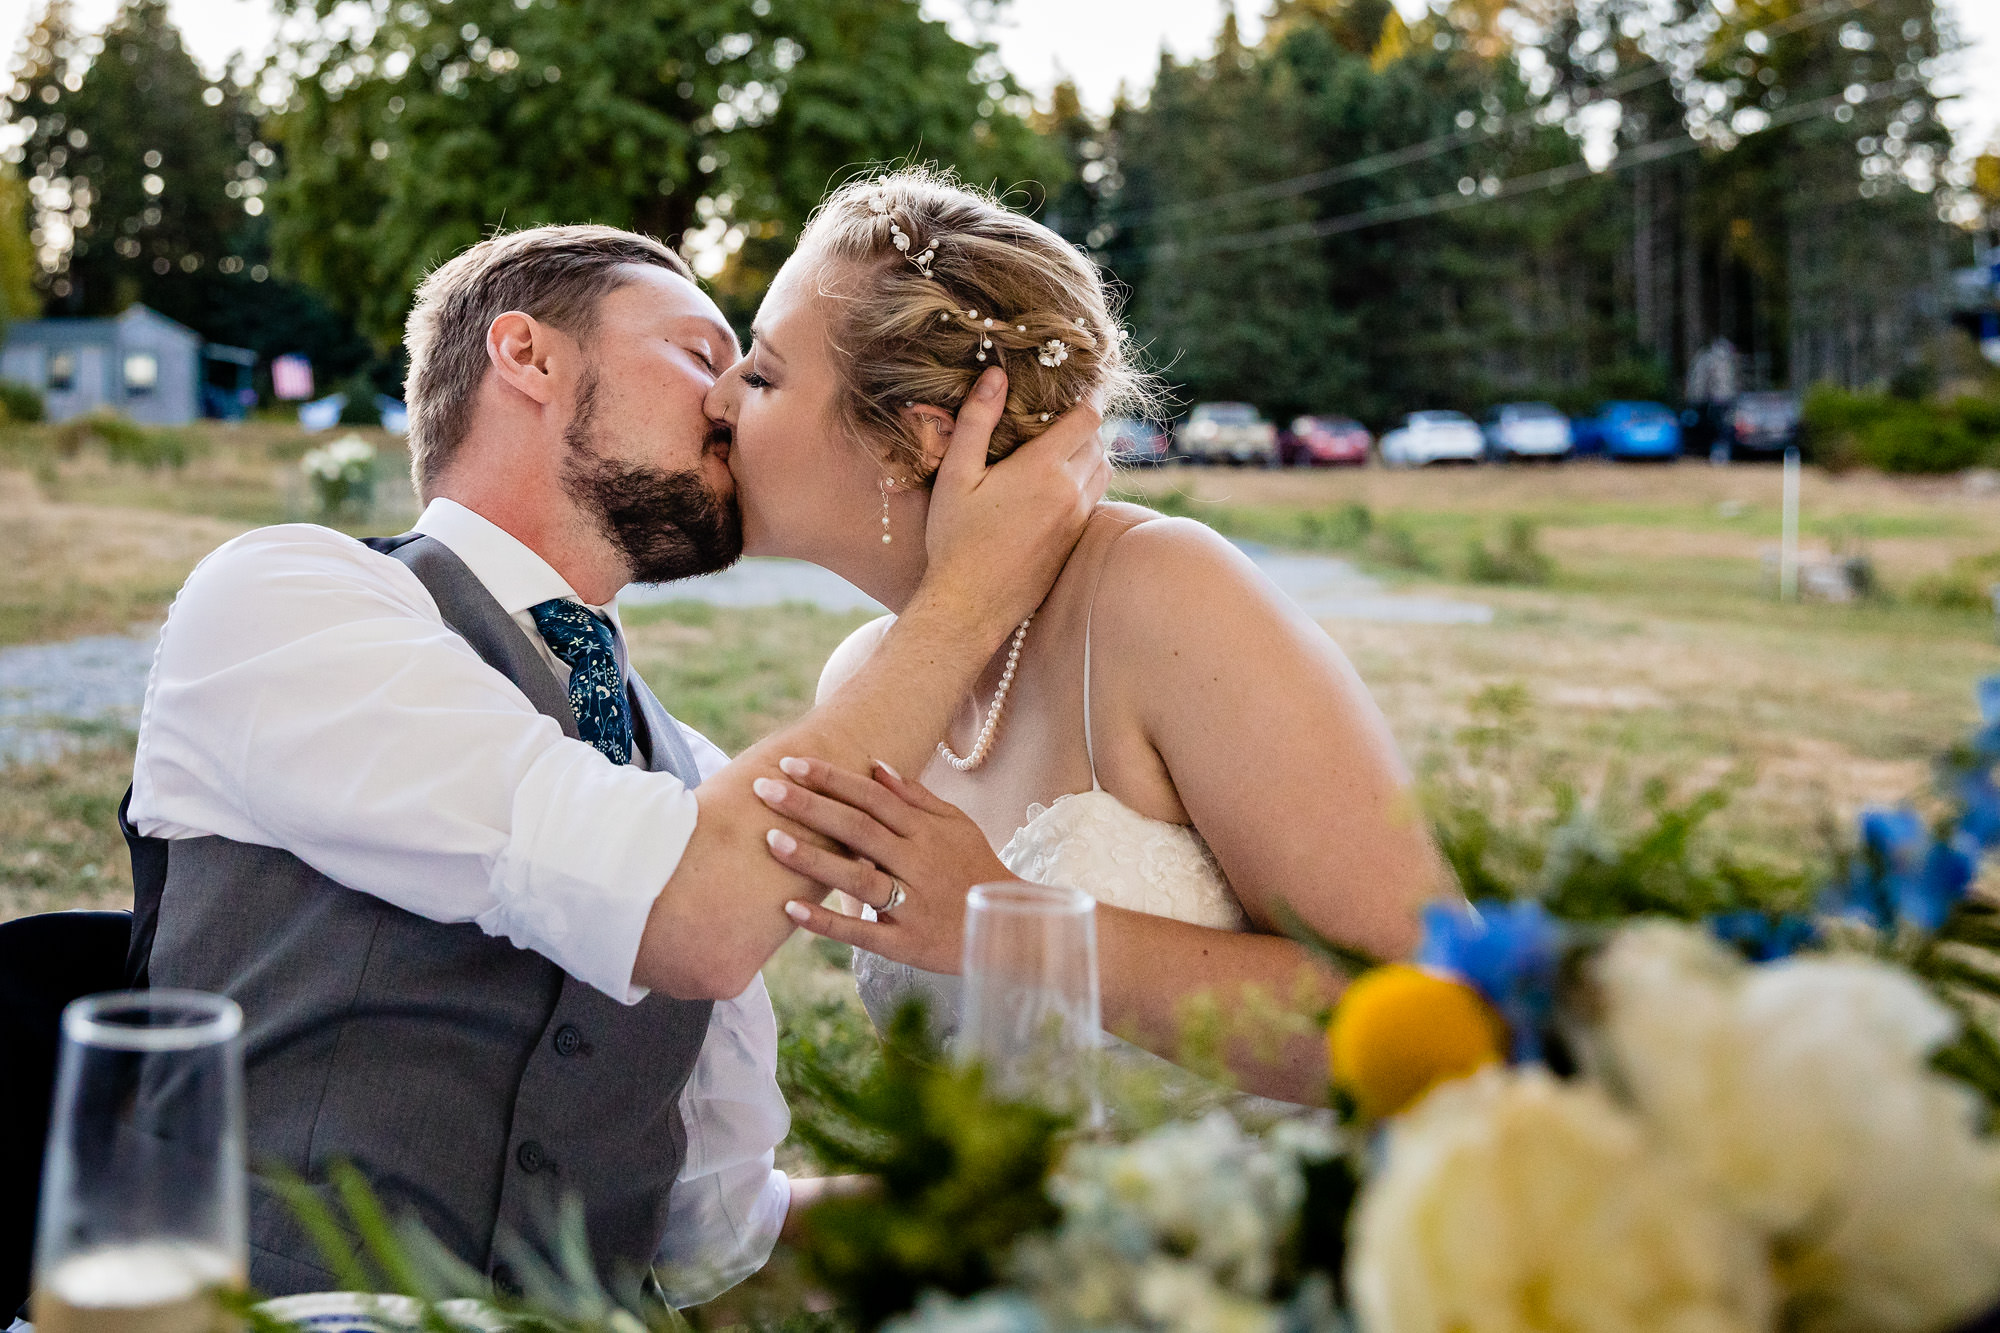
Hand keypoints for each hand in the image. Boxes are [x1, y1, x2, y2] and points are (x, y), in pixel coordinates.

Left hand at [754, 755, 1013, 974]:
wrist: (1009, 929)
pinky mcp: (905, 944)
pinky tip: (791, 909)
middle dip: (809, 806)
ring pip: (857, 877)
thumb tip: (875, 766)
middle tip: (764, 789)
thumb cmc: (974, 869)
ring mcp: (911, 905)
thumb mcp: (955, 826)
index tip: (790, 763)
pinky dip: (827, 922)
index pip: (873, 798)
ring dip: (812, 859)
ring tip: (770, 840)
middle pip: (858, 829)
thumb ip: (916, 797)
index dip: (832, 779)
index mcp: (927, 832)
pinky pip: (862, 932)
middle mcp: (918, 864)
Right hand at [923, 367, 1106, 635]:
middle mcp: (1069, 492)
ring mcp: (1076, 520)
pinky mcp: (1075, 542)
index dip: (1089, 397)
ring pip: (1103, 471)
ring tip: (1063, 447)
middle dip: (1086, 424)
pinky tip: (1058, 485)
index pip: (1088, 418)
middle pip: (1099, 442)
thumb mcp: (956, 474)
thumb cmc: (955, 538)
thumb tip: (996, 375)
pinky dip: (1086, 483)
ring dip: (1090, 454)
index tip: (1083, 386)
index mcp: (1043, 468)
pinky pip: (1094, 499)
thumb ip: (977, 421)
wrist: (970, 604)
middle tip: (1063, 414)